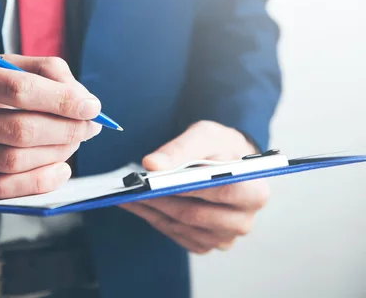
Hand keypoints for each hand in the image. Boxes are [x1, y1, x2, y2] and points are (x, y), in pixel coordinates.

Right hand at [0, 55, 102, 197]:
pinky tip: (61, 168)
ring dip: (58, 153)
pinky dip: (40, 181)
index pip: (15, 89)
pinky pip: (2, 189)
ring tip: (75, 141)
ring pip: (13, 161)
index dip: (60, 100)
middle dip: (66, 129)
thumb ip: (41, 72)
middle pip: (18, 130)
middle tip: (90, 125)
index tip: (91, 106)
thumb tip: (82, 100)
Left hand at [120, 121, 269, 253]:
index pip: (220, 192)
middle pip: (195, 215)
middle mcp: (243, 220)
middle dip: (161, 200)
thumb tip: (151, 165)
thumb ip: (179, 149)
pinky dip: (153, 218)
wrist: (225, 162)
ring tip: (127, 194)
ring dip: (151, 210)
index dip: (187, 187)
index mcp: (254, 191)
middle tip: (133, 188)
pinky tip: (136, 204)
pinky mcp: (206, 244)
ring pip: (181, 227)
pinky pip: (175, 234)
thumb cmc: (219, 148)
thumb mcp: (204, 136)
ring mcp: (224, 237)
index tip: (155, 180)